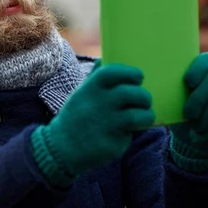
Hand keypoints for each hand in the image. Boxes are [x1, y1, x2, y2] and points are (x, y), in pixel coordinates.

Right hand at [41, 60, 155, 176]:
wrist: (61, 148)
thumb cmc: (75, 117)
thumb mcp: (80, 94)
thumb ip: (94, 79)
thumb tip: (105, 59)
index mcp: (90, 89)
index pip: (115, 72)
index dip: (131, 73)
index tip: (138, 78)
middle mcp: (98, 105)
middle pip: (133, 94)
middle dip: (144, 97)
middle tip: (143, 101)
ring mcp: (106, 125)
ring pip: (140, 116)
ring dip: (147, 115)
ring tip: (143, 117)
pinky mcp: (112, 144)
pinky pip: (131, 135)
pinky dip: (131, 134)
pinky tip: (123, 133)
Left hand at [170, 53, 207, 162]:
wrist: (191, 141)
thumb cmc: (177, 116)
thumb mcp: (170, 103)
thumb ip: (169, 91)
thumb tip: (157, 86)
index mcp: (198, 75)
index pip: (206, 60)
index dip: (199, 67)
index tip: (188, 81)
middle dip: (198, 98)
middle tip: (188, 113)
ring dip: (204, 116)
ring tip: (193, 127)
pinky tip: (200, 132)